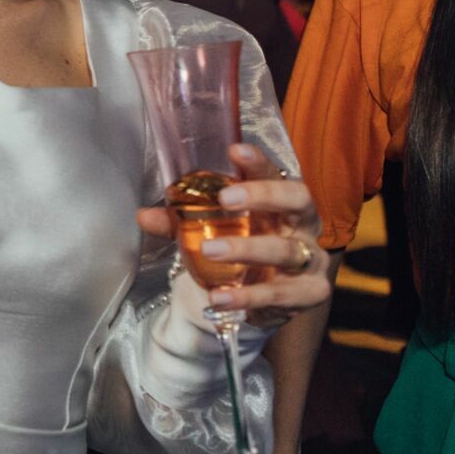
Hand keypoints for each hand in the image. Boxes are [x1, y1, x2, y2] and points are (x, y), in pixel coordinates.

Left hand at [136, 144, 330, 328]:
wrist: (267, 303)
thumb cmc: (243, 253)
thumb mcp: (210, 233)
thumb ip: (179, 223)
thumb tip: (143, 216)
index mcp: (279, 202)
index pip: (274, 173)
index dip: (258, 162)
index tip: (234, 151)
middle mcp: (302, 225)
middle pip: (297, 199)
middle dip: (264, 195)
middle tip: (224, 199)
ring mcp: (311, 260)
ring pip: (287, 250)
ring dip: (247, 249)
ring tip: (209, 250)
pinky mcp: (309, 294)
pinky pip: (280, 295)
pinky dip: (247, 297)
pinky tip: (218, 298)